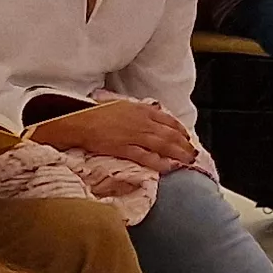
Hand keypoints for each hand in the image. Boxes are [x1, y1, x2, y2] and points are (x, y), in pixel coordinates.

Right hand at [37, 102, 198, 173]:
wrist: (79, 120)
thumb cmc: (96, 111)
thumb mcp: (122, 104)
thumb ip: (138, 110)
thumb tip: (151, 112)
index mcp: (142, 110)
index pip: (169, 120)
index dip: (181, 130)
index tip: (187, 138)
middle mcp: (142, 122)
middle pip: (170, 134)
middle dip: (185, 145)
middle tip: (193, 153)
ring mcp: (134, 136)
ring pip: (163, 146)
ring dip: (178, 154)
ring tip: (188, 161)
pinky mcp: (124, 148)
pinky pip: (146, 156)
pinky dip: (159, 162)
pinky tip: (169, 167)